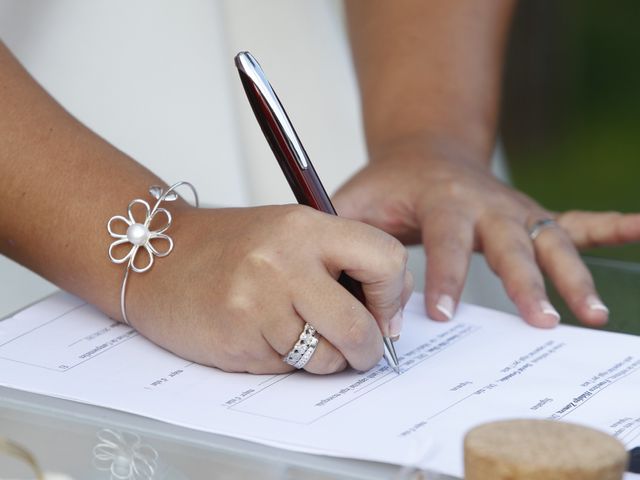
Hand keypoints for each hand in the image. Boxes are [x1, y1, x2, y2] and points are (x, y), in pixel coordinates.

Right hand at [125, 205, 411, 373]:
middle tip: (362, 349)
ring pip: (325, 358)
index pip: (385, 260)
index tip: (385, 313)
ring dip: (325, 359)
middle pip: (359, 327)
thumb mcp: (290, 232)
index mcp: (306, 227)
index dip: (394, 295)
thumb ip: (342, 261)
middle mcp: (284, 262)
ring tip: (300, 336)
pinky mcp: (238, 339)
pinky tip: (262, 335)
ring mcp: (257, 304)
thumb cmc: (229, 246)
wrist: (158, 256)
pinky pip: (287, 369)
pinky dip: (286, 361)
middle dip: (368, 349)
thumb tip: (389, 310)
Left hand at [332, 139, 639, 327]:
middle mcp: (486, 202)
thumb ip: (341, 232)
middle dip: (526, 282)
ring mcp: (514, 209)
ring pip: (551, 240)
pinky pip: (575, 221)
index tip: (440, 314)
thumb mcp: (356, 200)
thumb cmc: (389, 184)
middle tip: (539, 320)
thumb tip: (328, 274)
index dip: (443, 276)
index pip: (445, 239)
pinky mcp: (530, 217)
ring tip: (592, 313)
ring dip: (573, 275)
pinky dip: (610, 226)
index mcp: (441, 198)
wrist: (424, 152)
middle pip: (511, 243)